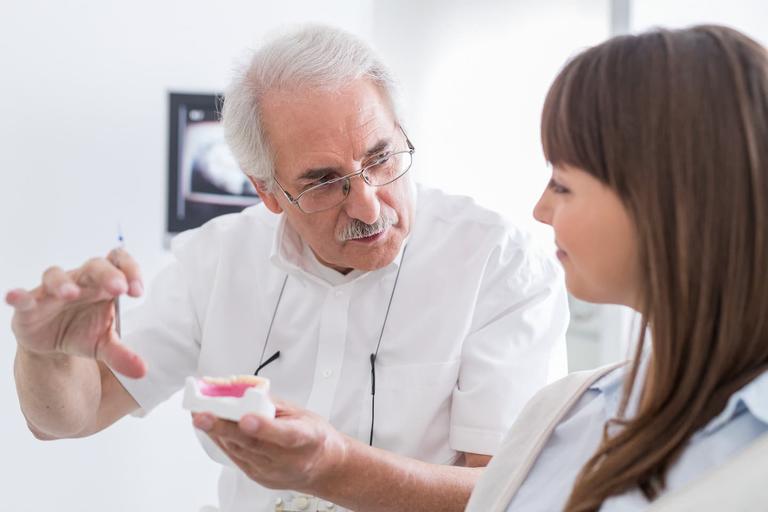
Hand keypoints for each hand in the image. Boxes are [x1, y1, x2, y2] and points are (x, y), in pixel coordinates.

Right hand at [6, 248, 146, 377]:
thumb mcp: (104, 345)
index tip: (138, 291)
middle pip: (94, 266)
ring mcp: (53, 292)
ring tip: (72, 294)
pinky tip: (16, 297)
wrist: (53, 346)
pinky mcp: (30, 307)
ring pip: (56, 275)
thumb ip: (122, 354)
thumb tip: (142, 370)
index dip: (131, 270)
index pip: (119, 262)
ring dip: (64, 283)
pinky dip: (19, 296)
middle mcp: (80, 282)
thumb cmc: (83, 332)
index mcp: (103, 285)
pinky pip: (24, 297)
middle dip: (107, 275)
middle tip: (119, 288)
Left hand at [192, 400, 348, 492]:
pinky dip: (222, 441)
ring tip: (200, 416)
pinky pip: (235, 457)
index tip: (246, 418)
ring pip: (238, 451)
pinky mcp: (257, 476)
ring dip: (217, 433)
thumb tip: (245, 392)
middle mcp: (286, 459)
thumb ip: (273, 404)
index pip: (283, 434)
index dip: (263, 427)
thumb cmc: (314, 437)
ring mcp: (270, 471)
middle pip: (252, 444)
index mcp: (304, 438)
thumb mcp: (302, 413)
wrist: (323, 467)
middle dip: (224, 428)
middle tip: (203, 416)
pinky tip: (211, 429)